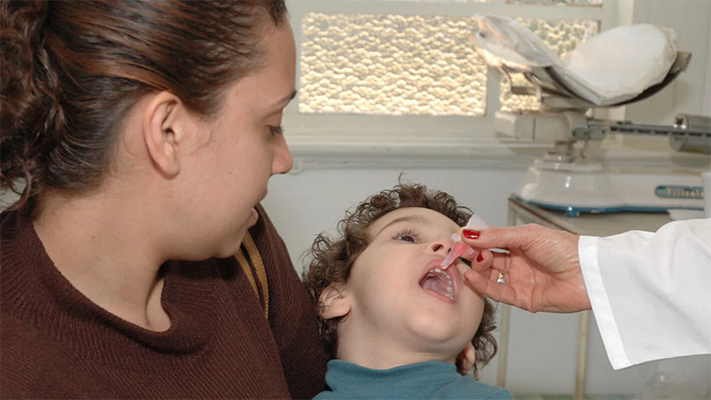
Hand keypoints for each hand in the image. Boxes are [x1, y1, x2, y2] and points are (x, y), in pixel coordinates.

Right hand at [462, 224, 590, 312]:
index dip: (475, 241)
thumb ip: (497, 236)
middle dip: (474, 256)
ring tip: (470, 265)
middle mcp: (518, 262)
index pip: (490, 241)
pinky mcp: (524, 299)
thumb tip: (469, 234)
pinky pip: (499, 293)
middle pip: (487, 259)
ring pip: (490, 277)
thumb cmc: (565, 248)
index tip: (459, 239)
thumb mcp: (527, 235)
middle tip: (463, 253)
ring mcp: (520, 280)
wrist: (588, 273)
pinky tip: (473, 277)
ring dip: (478, 271)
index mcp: (520, 243)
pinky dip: (484, 286)